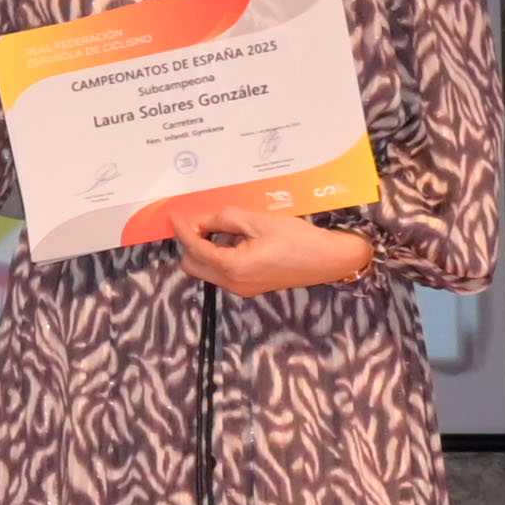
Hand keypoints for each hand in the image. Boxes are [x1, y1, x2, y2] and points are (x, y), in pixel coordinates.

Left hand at [174, 193, 376, 297]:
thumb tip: (202, 221)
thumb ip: (225, 220)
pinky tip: (234, 238)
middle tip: (200, 221)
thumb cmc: (298, 238)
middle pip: (193, 265)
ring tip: (221, 227)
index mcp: (233, 267)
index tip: (175, 215)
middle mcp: (233, 283)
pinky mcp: (250, 287)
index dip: (183, 230)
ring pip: (207, 270)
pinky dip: (219, 256)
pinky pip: (223, 272)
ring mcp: (242, 288)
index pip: (195, 248)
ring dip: (205, 249)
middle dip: (190, 243)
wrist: (329, 260)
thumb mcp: (258, 221)